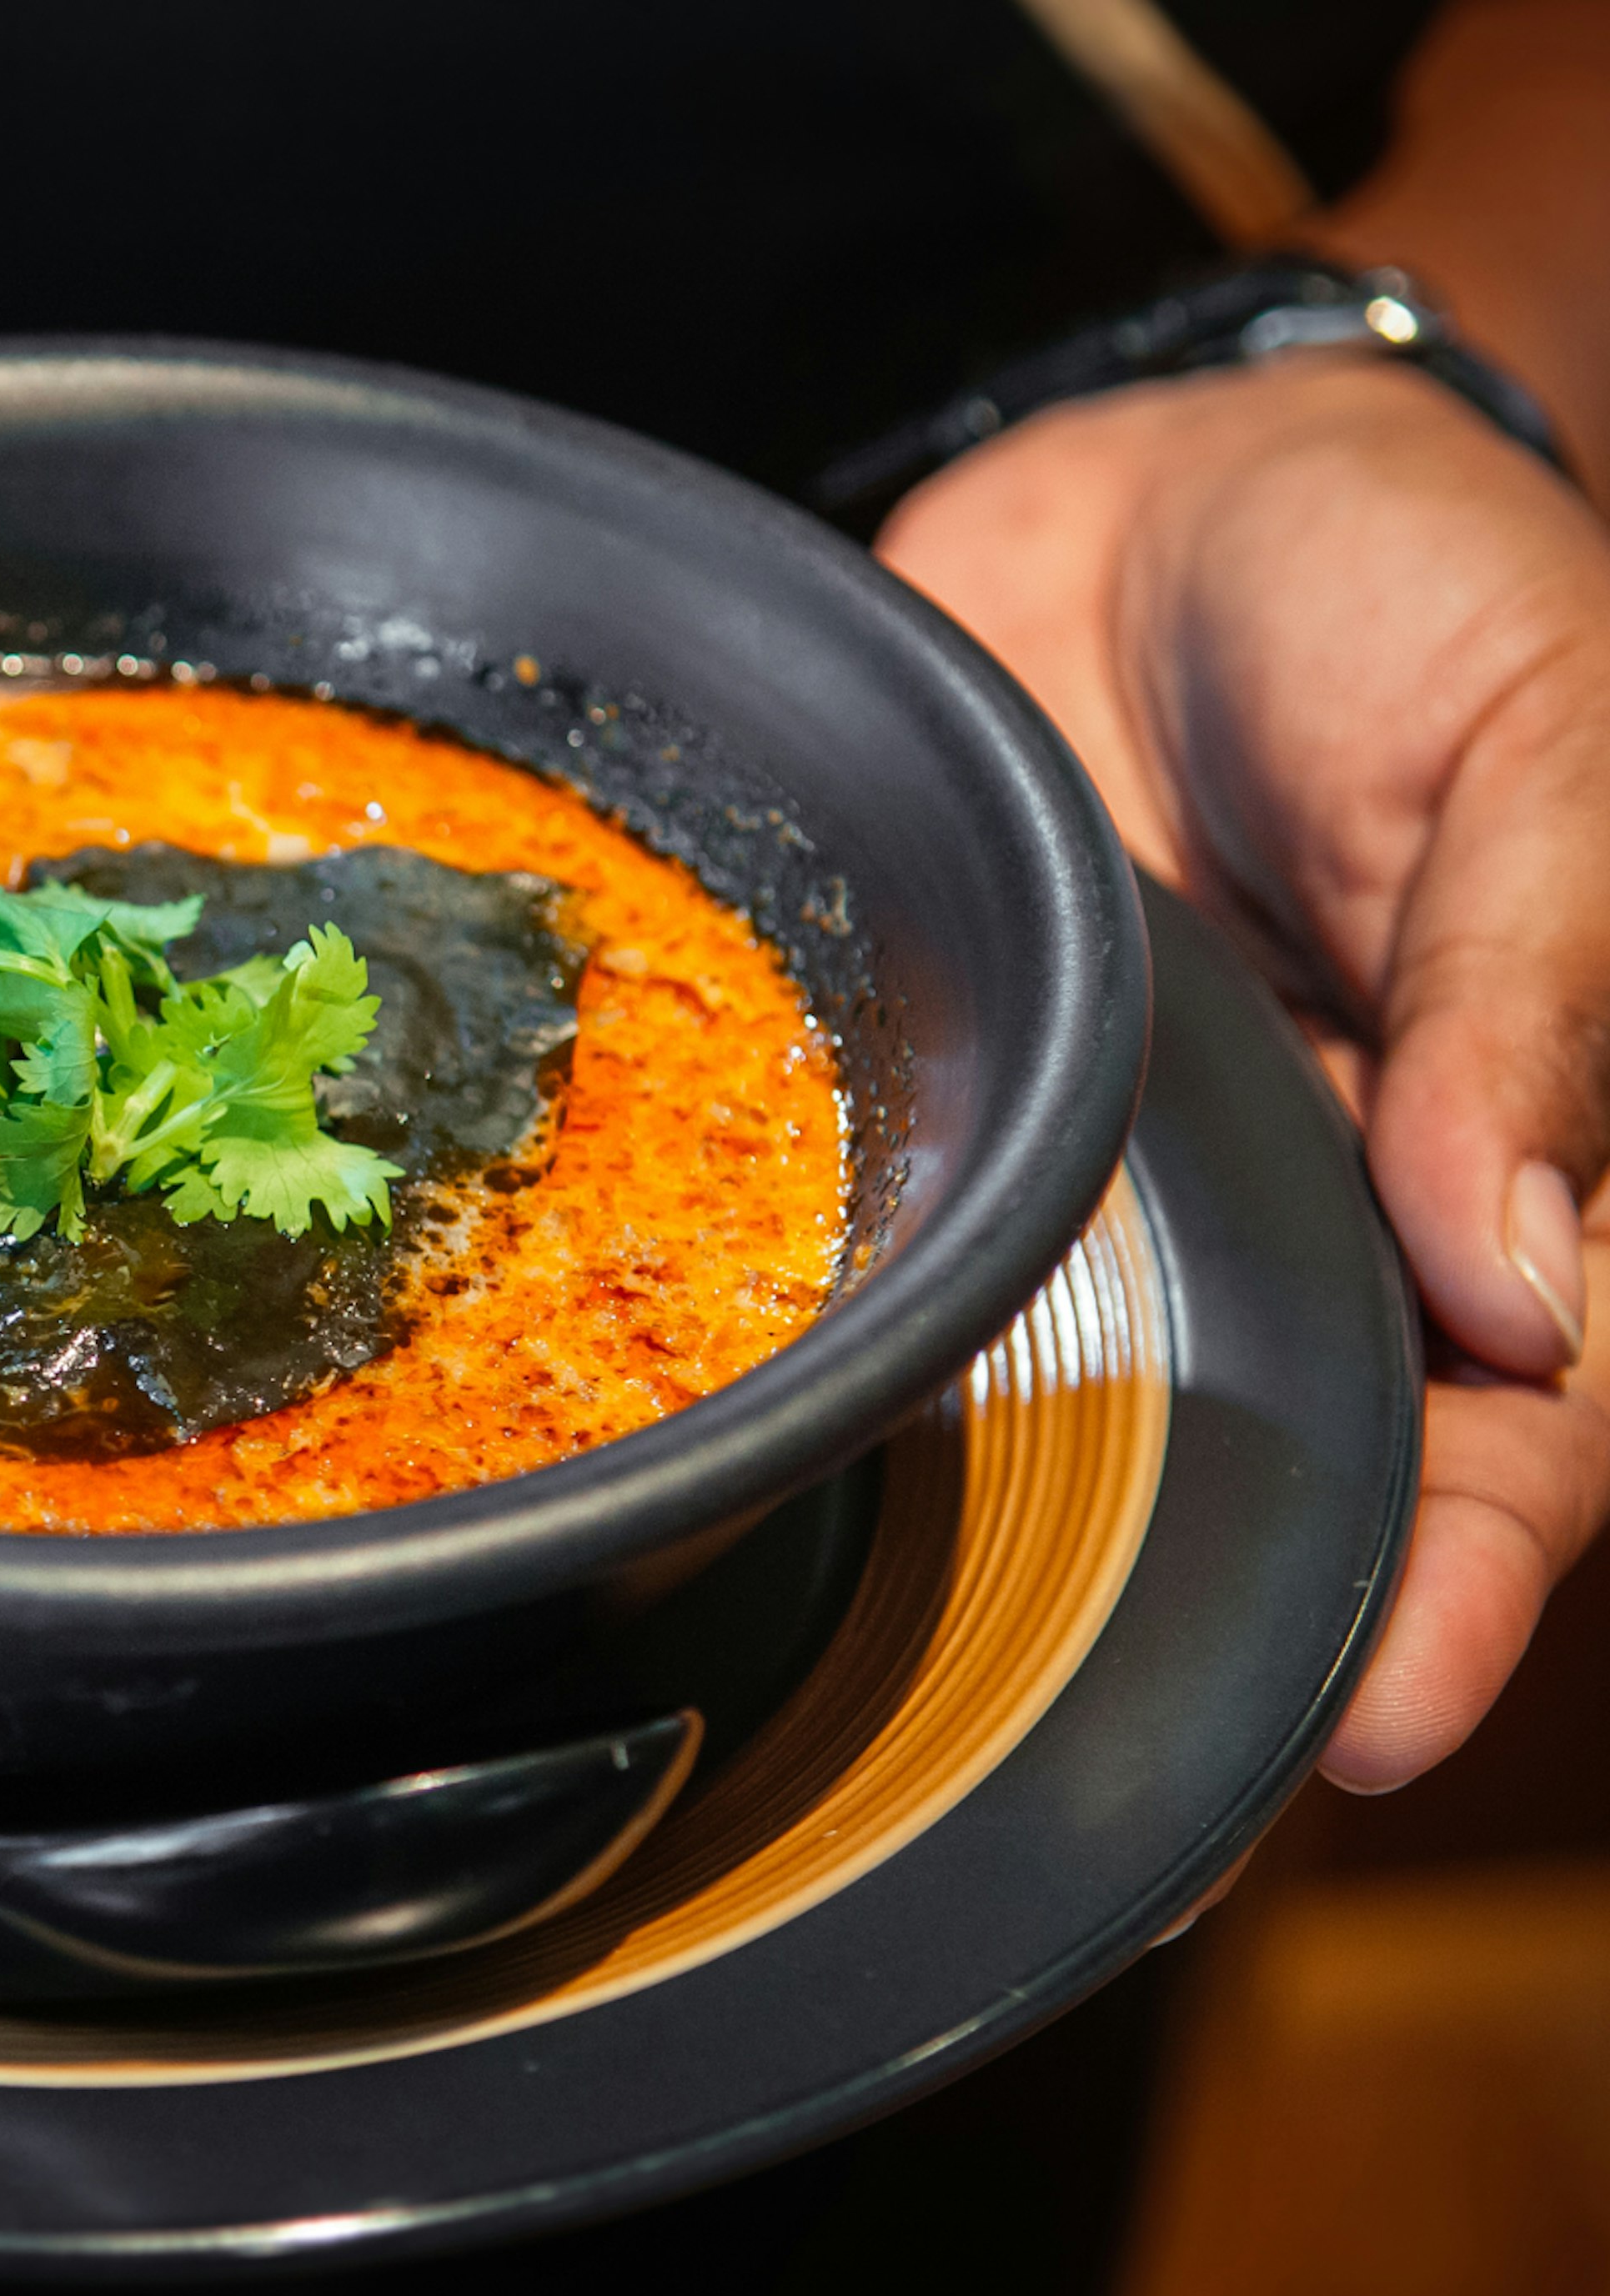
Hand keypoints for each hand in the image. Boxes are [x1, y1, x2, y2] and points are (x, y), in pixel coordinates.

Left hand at [880, 352, 1609, 1792]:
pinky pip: (913, 1249)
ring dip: (1024, 1541)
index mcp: (1511, 1156)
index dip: (1464, 1585)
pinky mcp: (960, 1104)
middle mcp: (1316, 1204)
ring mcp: (1123, 1171)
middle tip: (1128, 1796)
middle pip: (1301, 1468)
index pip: (1526, 1426)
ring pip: (1090, 1400)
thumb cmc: (1414, 597)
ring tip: (937, 1710)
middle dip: (1231, 1632)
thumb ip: (1542, 1001)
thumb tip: (1525, 1277)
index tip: (1368, 1727)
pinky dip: (854, 1346)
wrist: (1171, 483)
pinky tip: (780, 1444)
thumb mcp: (1550, 751)